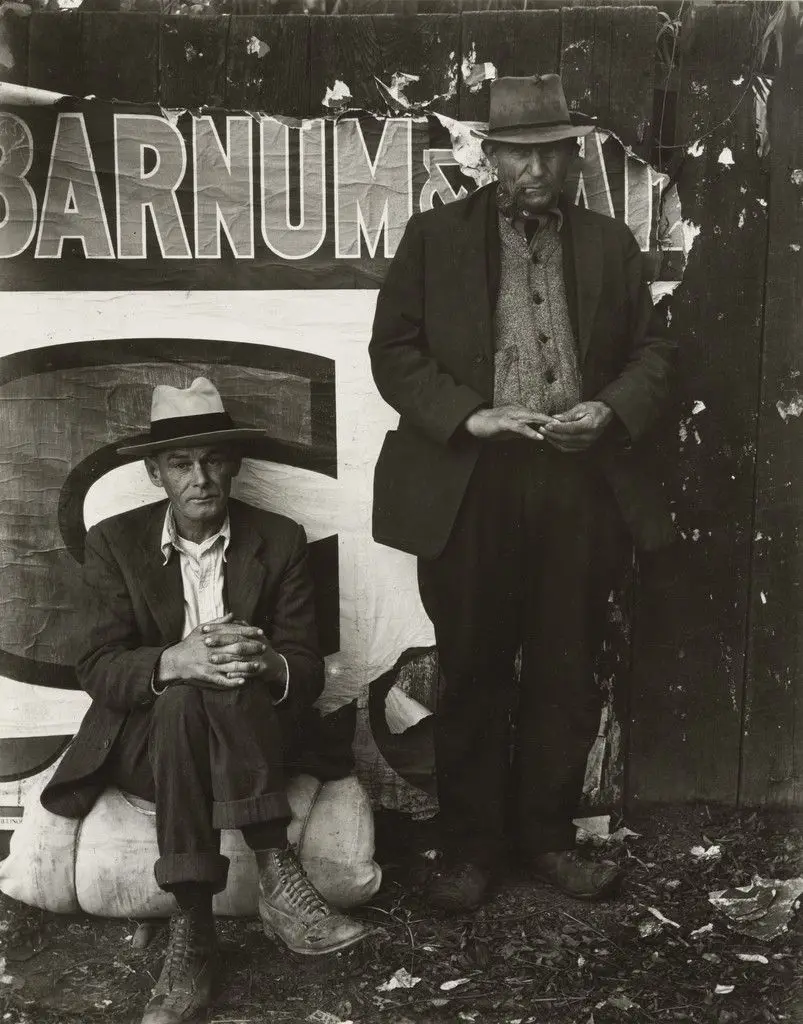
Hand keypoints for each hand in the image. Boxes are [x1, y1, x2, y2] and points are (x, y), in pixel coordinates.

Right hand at [156, 613, 275, 690]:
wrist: (173, 661)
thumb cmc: (189, 644)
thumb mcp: (201, 629)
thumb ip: (218, 622)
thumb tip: (232, 614)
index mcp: (212, 636)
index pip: (234, 632)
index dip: (249, 632)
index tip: (261, 632)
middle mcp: (212, 649)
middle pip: (236, 648)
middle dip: (251, 648)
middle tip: (264, 648)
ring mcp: (209, 663)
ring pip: (231, 665)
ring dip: (246, 666)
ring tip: (258, 666)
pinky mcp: (206, 675)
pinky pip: (221, 680)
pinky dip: (233, 681)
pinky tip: (243, 681)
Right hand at [464, 405, 553, 440]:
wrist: (473, 422)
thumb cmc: (491, 426)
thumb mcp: (510, 430)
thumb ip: (522, 431)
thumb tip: (535, 435)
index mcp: (519, 412)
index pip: (537, 416)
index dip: (549, 420)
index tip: (562, 425)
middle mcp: (517, 410)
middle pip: (538, 414)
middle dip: (551, 419)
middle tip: (566, 424)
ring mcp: (510, 415)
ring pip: (531, 418)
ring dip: (544, 423)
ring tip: (556, 428)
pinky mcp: (504, 422)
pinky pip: (520, 427)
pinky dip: (530, 432)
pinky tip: (538, 437)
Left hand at [538, 401, 613, 451]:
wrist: (605, 416)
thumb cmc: (594, 409)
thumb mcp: (582, 407)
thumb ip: (568, 414)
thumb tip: (555, 418)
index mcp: (589, 426)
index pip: (570, 429)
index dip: (557, 428)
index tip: (547, 425)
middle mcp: (588, 437)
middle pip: (566, 438)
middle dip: (552, 434)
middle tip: (542, 429)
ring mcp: (586, 444)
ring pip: (565, 445)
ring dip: (553, 440)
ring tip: (545, 433)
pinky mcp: (583, 447)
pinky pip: (568, 449)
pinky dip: (558, 445)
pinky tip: (552, 439)